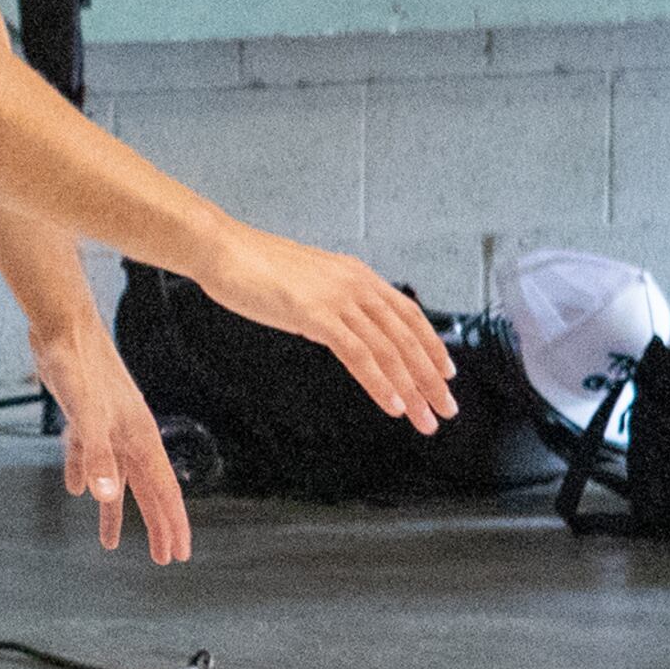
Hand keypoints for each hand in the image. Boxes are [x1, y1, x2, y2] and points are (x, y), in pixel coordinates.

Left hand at [33, 326, 192, 563]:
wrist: (61, 324)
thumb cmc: (78, 364)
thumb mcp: (85, 414)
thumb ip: (95, 455)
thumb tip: (106, 496)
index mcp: (139, 436)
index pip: (163, 490)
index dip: (171, 523)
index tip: (178, 553)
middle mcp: (129, 433)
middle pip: (147, 489)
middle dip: (155, 525)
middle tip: (163, 558)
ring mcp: (108, 425)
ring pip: (117, 478)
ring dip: (116, 510)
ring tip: (110, 542)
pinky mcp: (85, 416)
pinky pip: (88, 456)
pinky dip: (86, 477)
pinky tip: (75, 490)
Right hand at [194, 226, 459, 433]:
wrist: (222, 249)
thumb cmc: (256, 268)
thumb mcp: (308, 283)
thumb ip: (332, 303)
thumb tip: (344, 330)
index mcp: (357, 275)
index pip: (409, 314)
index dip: (432, 345)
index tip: (446, 373)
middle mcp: (356, 285)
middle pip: (406, 338)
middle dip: (430, 378)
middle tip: (446, 408)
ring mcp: (337, 299)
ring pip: (388, 350)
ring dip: (411, 389)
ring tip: (424, 418)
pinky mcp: (315, 315)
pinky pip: (358, 355)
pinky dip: (379, 383)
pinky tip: (392, 404)